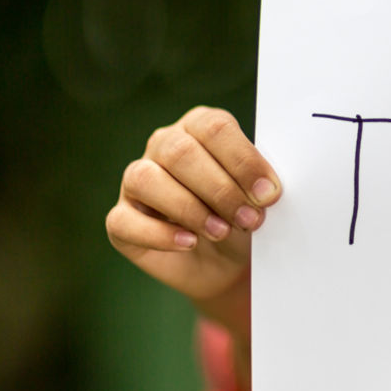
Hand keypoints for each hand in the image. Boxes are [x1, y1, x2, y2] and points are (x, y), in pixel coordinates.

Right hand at [106, 106, 280, 337]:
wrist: (229, 263)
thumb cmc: (244, 216)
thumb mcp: (259, 197)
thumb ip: (260, 185)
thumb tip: (266, 191)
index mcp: (200, 127)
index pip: (215, 128)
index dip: (243, 161)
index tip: (269, 195)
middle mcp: (163, 145)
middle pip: (181, 152)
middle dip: (221, 190)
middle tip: (250, 219)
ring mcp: (136, 180)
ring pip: (146, 180)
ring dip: (189, 209)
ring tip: (221, 231)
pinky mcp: (122, 218)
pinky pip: (125, 220)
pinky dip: (159, 234)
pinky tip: (189, 242)